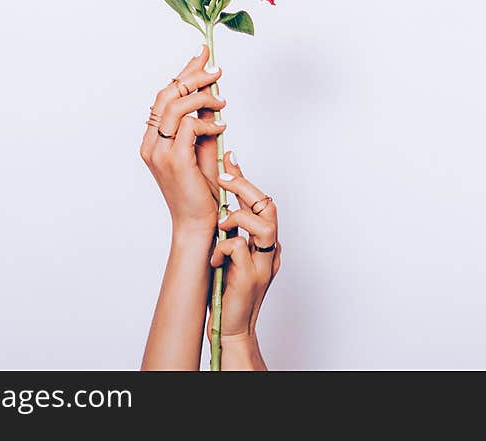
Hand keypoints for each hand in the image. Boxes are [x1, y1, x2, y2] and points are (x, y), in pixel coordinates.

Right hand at [140, 45, 224, 236]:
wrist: (199, 224)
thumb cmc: (202, 192)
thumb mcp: (204, 149)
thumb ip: (205, 123)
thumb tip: (213, 96)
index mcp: (153, 140)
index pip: (164, 97)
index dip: (183, 73)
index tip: (202, 56)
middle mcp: (151, 144)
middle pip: (167, 94)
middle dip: (192, 76)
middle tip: (216, 69)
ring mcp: (159, 152)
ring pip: (177, 105)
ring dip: (203, 96)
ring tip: (222, 99)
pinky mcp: (175, 160)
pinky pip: (190, 126)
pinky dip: (208, 122)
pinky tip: (221, 128)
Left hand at [208, 153, 279, 368]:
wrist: (231, 327)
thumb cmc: (227, 290)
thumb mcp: (228, 254)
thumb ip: (230, 231)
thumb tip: (218, 202)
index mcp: (265, 242)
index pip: (261, 201)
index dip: (245, 179)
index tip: (229, 158)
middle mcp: (270, 250)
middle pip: (268, 206)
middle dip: (244, 187)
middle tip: (221, 178)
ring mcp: (264, 264)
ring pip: (263, 224)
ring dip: (236, 218)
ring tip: (220, 226)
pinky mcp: (252, 278)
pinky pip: (239, 248)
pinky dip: (223, 249)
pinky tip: (215, 261)